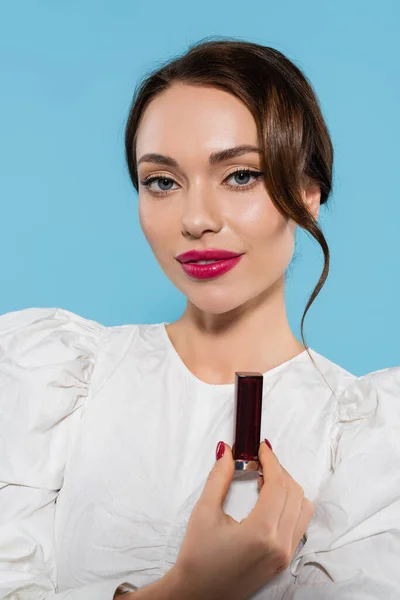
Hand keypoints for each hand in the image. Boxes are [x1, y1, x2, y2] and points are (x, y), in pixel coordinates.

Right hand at [169, 440, 313, 599]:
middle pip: (295, 493)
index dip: (271, 460)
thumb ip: (219, 477)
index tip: (261, 447)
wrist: (197, 595)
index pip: (278, 484)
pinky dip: (289, 506)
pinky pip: (298, 524)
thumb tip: (227, 451)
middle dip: (279, 471)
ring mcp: (285, 555)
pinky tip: (268, 500)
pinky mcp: (283, 561)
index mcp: (262, 532)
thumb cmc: (197, 558)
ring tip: (264, 479)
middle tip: (259, 460)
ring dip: (288, 488)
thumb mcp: (204, 512)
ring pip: (302, 509)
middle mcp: (280, 545)